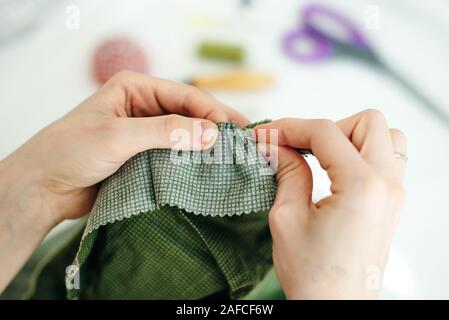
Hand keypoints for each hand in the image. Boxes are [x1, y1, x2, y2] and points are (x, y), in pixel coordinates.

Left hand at [0, 71, 248, 291]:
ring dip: (206, 146)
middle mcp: (143, 107)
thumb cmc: (72, 151)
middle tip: (243, 143)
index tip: (233, 131)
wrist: (43, 188)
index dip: (211, 111)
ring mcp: (145, 133)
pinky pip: (175, 156)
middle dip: (214, 126)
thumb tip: (211, 133)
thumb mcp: (119, 135)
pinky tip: (209, 170)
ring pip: (185, 135)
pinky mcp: (144, 156)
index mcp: (135, 88)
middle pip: (189, 113)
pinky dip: (192, 162)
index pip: (184, 95)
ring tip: (233, 158)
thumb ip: (166, 132)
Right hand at [255, 109, 405, 298]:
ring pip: (385, 136)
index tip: (268, 134)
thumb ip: (286, 172)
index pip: (326, 132)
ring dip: (350, 137)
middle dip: (326, 128)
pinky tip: (335, 170)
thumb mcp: (287, 218)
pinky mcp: (391, 202)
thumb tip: (276, 145)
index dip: (290, 127)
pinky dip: (361, 153)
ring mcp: (394, 193)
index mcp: (361, 187)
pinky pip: (386, 159)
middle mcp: (386, 185)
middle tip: (298, 146)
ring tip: (321, 156)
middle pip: (367, 122)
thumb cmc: (314, 275)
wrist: (336, 307)